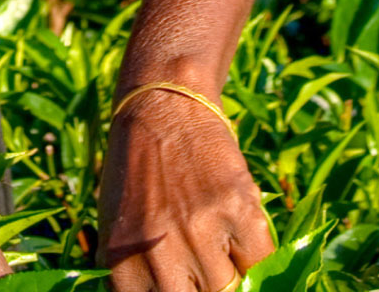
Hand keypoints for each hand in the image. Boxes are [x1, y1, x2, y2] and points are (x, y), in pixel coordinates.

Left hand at [97, 92, 272, 291]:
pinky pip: (262, 262)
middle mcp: (161, 252)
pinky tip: (246, 246)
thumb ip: (135, 274)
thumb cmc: (135, 170)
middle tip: (206, 275)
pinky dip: (258, 261)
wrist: (164, 105)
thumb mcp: (117, 227)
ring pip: (231, 290)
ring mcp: (201, 231)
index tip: (187, 286)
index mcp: (123, 261)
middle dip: (203, 291)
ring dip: (233, 279)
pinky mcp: (239, 210)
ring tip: (224, 258)